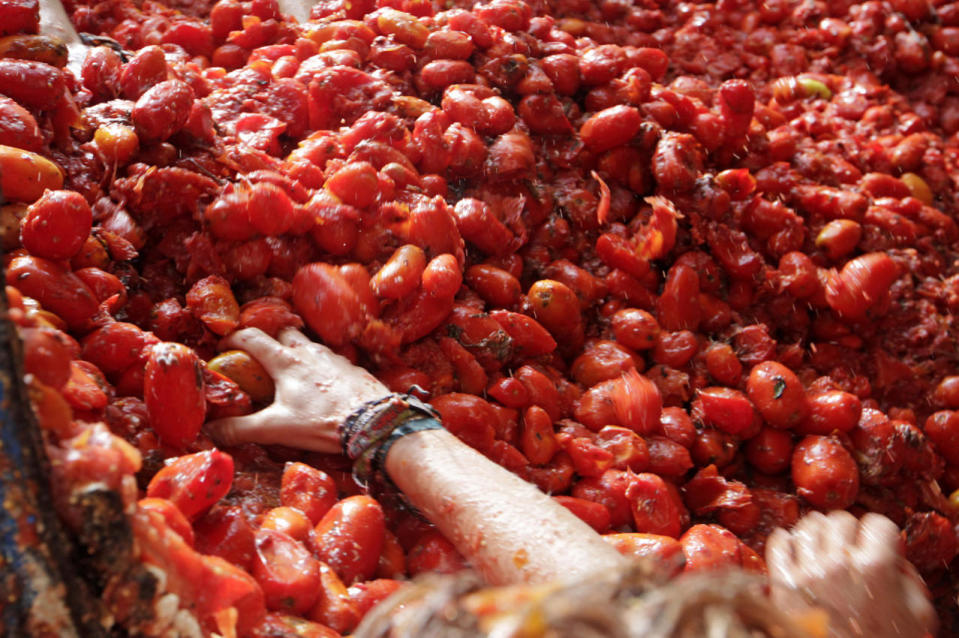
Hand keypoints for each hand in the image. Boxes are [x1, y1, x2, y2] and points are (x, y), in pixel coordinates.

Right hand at [205, 328, 389, 452]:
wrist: (374, 422)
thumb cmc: (323, 422)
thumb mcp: (276, 428)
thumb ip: (241, 429)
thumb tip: (210, 433)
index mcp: (286, 361)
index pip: (252, 338)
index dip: (233, 339)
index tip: (222, 347)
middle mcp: (309, 352)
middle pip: (283, 330)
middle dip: (269, 336)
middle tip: (259, 353)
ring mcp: (333, 357)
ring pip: (308, 343)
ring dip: (295, 349)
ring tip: (289, 369)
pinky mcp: (352, 368)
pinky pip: (330, 359)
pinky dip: (319, 365)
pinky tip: (320, 383)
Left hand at [766, 510, 935, 637]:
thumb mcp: (916, 615)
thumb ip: (908, 580)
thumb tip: (894, 559)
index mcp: (874, 568)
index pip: (878, 523)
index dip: (881, 533)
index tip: (877, 542)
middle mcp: (839, 563)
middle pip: (840, 519)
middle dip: (849, 530)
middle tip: (850, 546)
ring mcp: (807, 571)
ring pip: (808, 524)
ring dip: (817, 532)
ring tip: (822, 546)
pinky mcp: (782, 582)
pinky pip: (778, 542)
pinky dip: (785, 541)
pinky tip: (795, 549)